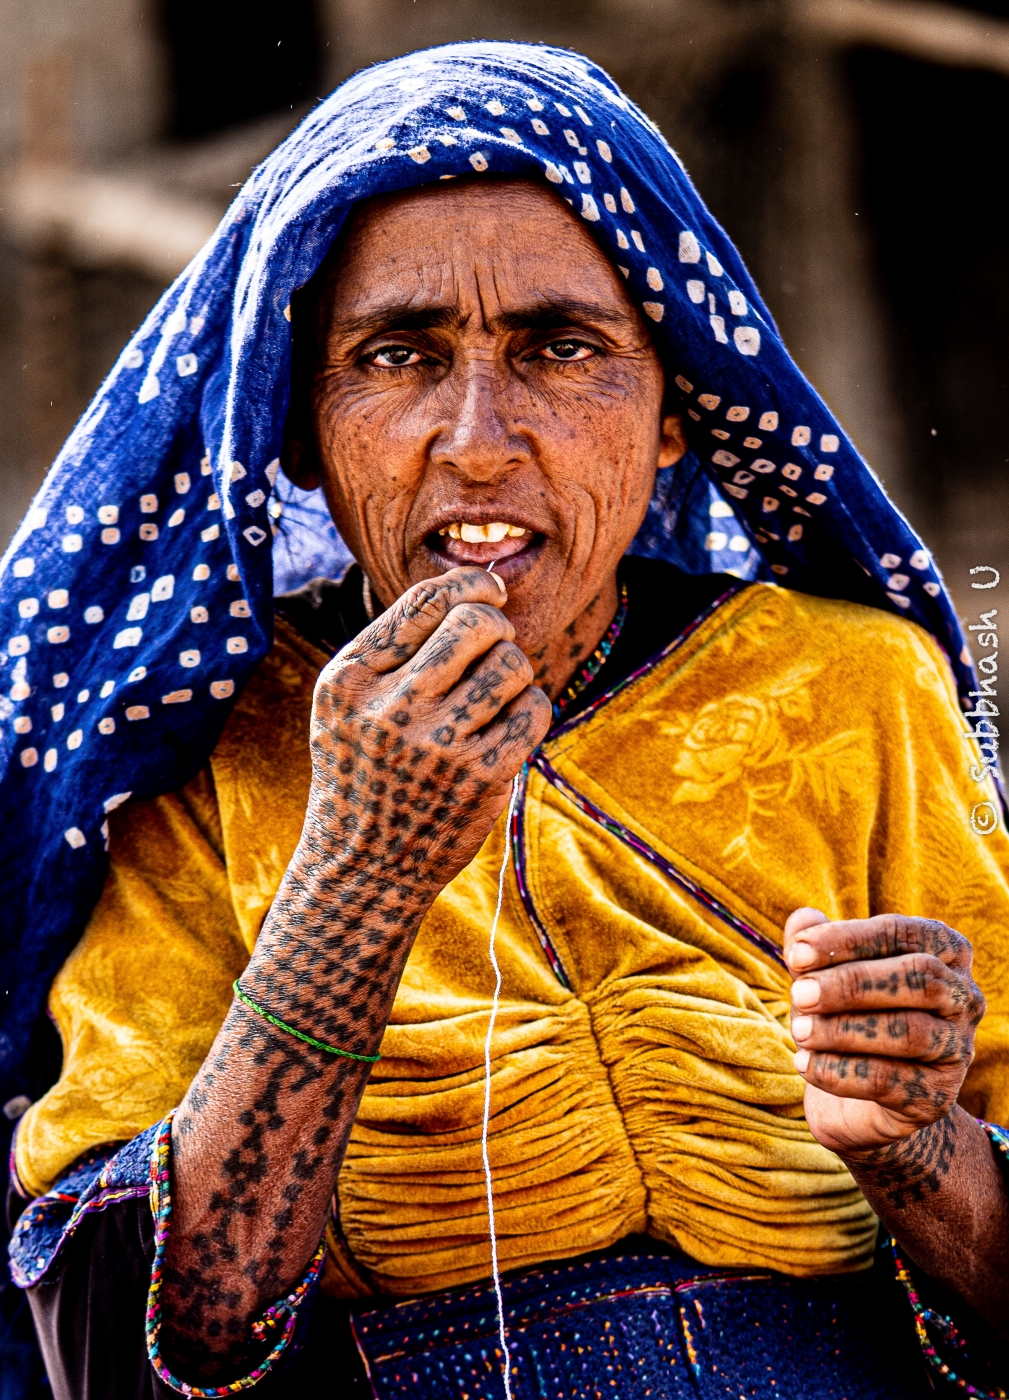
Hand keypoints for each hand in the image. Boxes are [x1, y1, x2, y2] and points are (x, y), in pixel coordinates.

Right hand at [304, 565, 550, 912]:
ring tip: (496, 695)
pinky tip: (508, 726)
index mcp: (350, 679)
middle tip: (495, 647)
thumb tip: (477, 591)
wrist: (362, 867)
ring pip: (512, 664)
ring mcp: (437, 746)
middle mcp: (389, 709)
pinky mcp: (480, 778)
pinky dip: (530, 709)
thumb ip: (395, 647)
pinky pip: (534, 709)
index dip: (472, 583)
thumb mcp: (348, 704)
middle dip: (498, 626)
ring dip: (515, 672)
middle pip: (477, 623)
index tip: (492, 590)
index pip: (425, 600)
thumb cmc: (363, 769)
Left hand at [784, 908, 985, 1158]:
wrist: (863, 1098)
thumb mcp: (826, 975)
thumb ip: (813, 945)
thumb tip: (802, 919)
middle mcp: (963, 998)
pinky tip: (804, 1065)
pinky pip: (890, 1081)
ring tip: (798, 1031)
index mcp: (944, 952)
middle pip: (919, 979)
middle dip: (852, 984)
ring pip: (909, 1032)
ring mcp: (956, 1051)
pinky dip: (840, 1071)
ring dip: (843, 1029)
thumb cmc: (848, 1014)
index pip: (902, 933)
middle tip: (797, 994)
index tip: (797, 953)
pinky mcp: (937, 1098)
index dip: (849, 939)